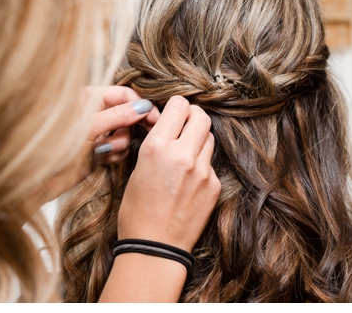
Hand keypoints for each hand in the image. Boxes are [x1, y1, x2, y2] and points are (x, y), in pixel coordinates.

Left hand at [42, 86, 159, 201]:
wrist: (44, 175)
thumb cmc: (59, 145)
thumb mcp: (90, 126)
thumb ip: (117, 115)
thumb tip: (143, 107)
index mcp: (90, 96)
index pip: (125, 94)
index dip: (141, 106)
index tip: (155, 121)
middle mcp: (95, 110)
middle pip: (128, 114)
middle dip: (127, 129)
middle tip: (128, 140)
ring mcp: (98, 130)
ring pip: (124, 134)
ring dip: (119, 145)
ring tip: (102, 152)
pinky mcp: (100, 149)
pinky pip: (119, 149)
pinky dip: (115, 155)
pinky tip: (101, 160)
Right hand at [117, 95, 220, 250]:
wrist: (154, 247)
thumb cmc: (137, 208)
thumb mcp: (139, 164)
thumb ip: (158, 140)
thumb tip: (169, 123)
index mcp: (157, 146)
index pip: (179, 105)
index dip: (176, 105)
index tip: (172, 112)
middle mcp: (182, 155)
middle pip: (201, 116)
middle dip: (192, 116)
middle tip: (184, 124)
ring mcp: (202, 172)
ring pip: (209, 137)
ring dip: (199, 138)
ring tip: (185, 151)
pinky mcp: (214, 187)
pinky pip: (211, 163)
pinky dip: (201, 163)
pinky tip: (189, 177)